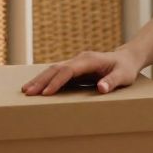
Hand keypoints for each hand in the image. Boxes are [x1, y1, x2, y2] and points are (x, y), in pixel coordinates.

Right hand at [21, 48, 143, 95]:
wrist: (127, 58)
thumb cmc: (126, 68)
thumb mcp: (124, 76)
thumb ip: (113, 81)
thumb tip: (101, 88)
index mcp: (90, 60)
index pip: (69, 70)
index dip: (57, 81)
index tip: (46, 93)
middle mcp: (80, 59)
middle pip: (56, 68)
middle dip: (41, 80)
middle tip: (27, 92)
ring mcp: (76, 63)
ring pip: (53, 69)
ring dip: (40, 79)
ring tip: (26, 90)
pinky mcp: (74, 69)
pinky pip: (57, 73)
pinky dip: (45, 80)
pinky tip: (36, 87)